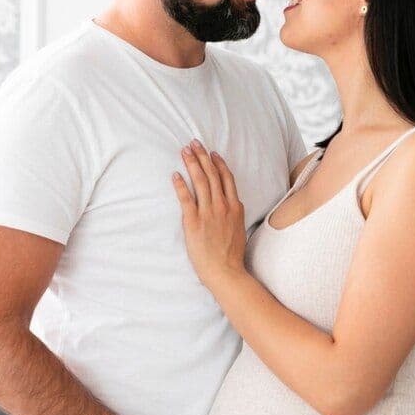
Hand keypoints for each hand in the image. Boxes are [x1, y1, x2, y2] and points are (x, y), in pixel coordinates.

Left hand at [172, 139, 246, 286]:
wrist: (226, 271)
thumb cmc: (231, 255)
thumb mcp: (239, 229)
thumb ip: (236, 214)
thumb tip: (235, 205)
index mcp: (235, 206)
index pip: (226, 178)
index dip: (218, 163)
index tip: (211, 153)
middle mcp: (222, 205)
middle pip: (211, 174)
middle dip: (202, 156)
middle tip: (194, 143)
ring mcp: (208, 212)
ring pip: (200, 181)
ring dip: (191, 164)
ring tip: (184, 151)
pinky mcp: (194, 221)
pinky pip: (186, 198)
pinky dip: (180, 184)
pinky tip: (175, 175)